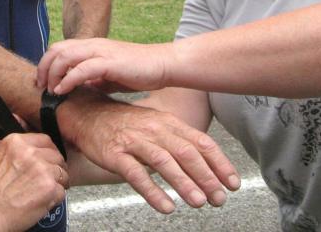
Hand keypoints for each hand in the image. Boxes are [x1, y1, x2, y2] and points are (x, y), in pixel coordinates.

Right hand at [0, 133, 66, 231]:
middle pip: (56, 156)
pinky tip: (43, 201)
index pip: (45, 141)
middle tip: (49, 177)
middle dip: (54, 168)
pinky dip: (55, 198)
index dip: (47, 152)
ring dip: (56, 183)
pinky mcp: (50, 188)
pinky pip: (61, 191)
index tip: (47, 160)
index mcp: (17, 142)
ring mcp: (42, 170)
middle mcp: (31, 153)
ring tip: (45, 191)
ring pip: (62, 173)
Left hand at [38, 38, 170, 95]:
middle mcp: (93, 45)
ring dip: (52, 73)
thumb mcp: (109, 76)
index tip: (41, 82)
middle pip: (56, 49)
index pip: (59, 48)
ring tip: (50, 90)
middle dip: (43, 68)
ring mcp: (101, 52)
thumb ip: (92, 79)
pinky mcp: (110, 62)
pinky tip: (62, 91)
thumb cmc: (138, 71)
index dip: (46, 64)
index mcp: (91, 46)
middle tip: (40, 87)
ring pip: (65, 56)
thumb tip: (77, 88)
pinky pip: (82, 69)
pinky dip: (68, 80)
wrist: (162, 65)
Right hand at [57, 92, 239, 213]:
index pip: (200, 142)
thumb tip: (206, 162)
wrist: (87, 113)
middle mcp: (154, 129)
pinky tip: (166, 206)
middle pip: (186, 153)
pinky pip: (136, 174)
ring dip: (184, 183)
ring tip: (198, 202)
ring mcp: (134, 141)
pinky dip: (153, 191)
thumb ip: (178, 140)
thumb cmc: (124, 123)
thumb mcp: (155, 124)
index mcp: (167, 122)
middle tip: (219, 198)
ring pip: (164, 162)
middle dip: (206, 177)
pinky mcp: (115, 154)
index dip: (219, 163)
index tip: (233, 182)